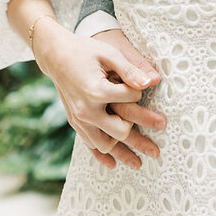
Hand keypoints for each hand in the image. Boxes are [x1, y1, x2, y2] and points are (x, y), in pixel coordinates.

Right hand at [33, 20, 163, 170]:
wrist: (55, 55)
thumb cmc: (84, 51)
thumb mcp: (109, 54)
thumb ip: (130, 70)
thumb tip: (152, 82)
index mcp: (97, 91)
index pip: (131, 99)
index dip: (139, 91)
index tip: (140, 85)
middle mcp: (87, 110)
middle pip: (121, 131)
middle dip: (141, 133)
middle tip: (160, 130)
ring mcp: (79, 119)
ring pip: (105, 145)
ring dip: (123, 151)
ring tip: (140, 159)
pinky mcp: (75, 122)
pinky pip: (89, 145)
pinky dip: (102, 155)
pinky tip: (114, 164)